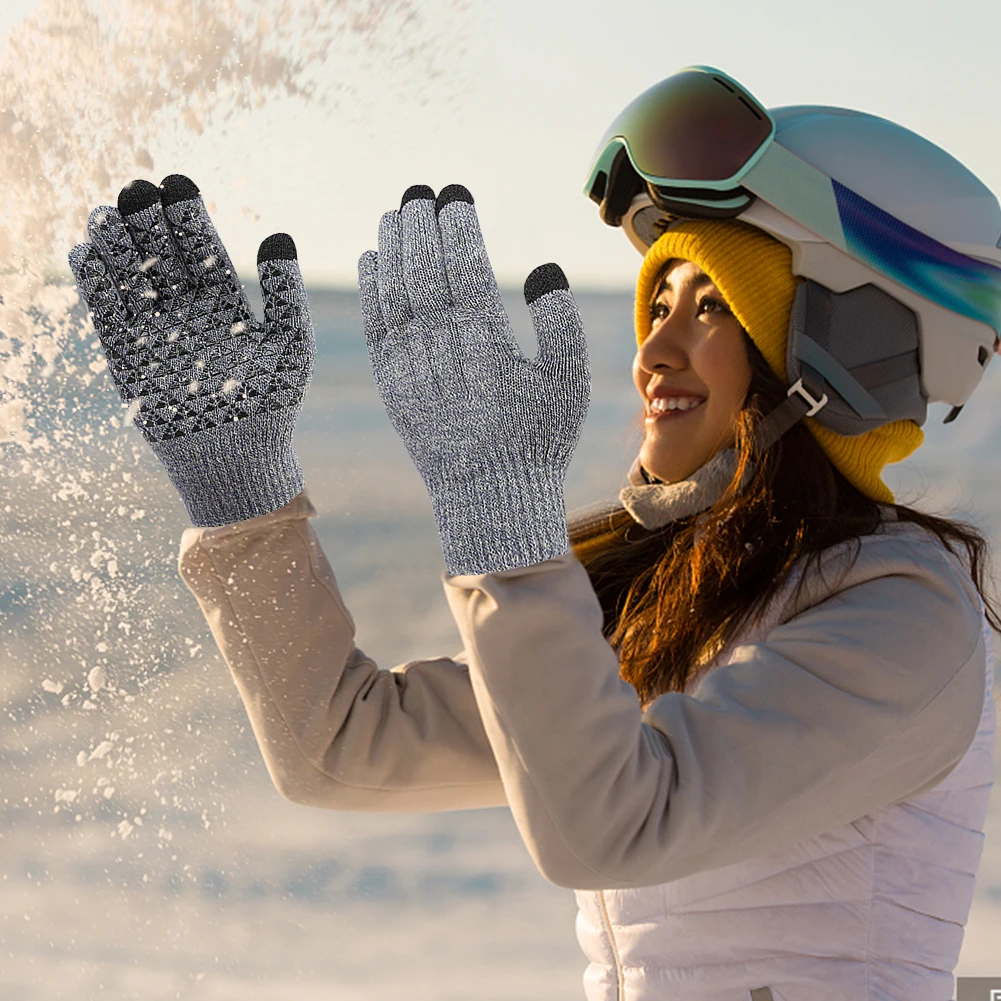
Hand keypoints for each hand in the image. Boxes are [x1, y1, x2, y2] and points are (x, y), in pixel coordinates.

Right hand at [68, 174, 313, 526]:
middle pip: (159, 253)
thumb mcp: (290, 343)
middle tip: (137, 188)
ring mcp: (153, 330)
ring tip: (106, 212)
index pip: (200, 247)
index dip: (187, 214)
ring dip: (114, 243)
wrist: (237, 459)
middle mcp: (185, 310)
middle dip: (146, 219)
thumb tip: (280, 232)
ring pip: (128, 275)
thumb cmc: (272, 403)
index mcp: (224, 301)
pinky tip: (85, 251)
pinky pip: (105, 311)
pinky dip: (94, 282)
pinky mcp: (125, 354)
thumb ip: (286, 291)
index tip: (177, 180)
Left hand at [357, 183, 589, 574]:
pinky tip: (372, 260)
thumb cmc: (537, 439)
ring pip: (393, 292)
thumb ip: (560, 323)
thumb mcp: (567, 383)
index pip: (465, 264)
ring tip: (396, 214)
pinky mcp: (391, 386)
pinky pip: (374, 326)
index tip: (455, 193)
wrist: (490, 499)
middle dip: (421, 224)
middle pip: (424, 268)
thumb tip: (542, 270)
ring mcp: (411, 366)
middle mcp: (442, 347)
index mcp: (486, 340)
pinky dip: (371, 290)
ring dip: (392, 247)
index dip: (458, 224)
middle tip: (420, 191)